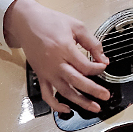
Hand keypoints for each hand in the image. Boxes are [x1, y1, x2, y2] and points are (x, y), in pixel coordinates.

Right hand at [3, 0, 109, 114]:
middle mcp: (55, 63)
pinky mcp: (41, 76)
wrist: (26, 22)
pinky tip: (67, 109)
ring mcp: (47, 72)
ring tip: (94, 107)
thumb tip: (103, 58)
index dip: (98, 69)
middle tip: (105, 96)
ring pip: (65, 91)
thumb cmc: (49, 22)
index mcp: (64, 49)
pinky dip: (56, 105)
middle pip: (77, 81)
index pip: (86, 66)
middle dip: (94, 90)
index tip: (103, 66)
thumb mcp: (76, 26)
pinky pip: (47, 95)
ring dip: (80, 102)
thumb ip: (92, 42)